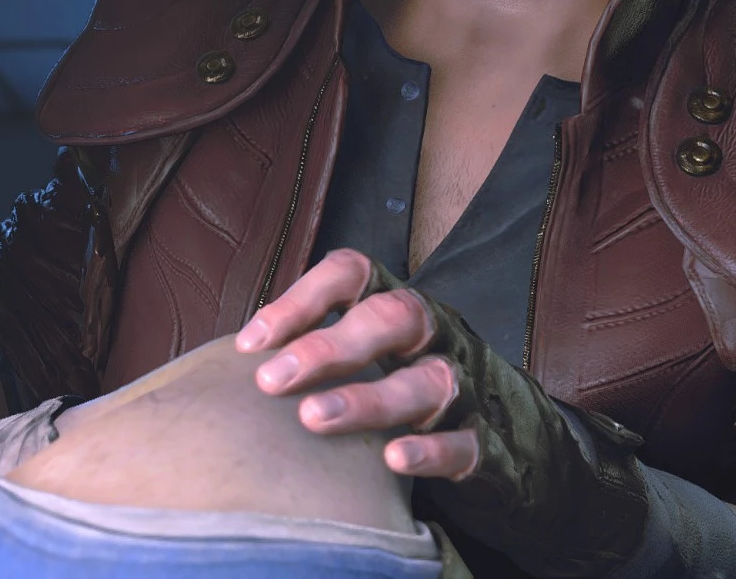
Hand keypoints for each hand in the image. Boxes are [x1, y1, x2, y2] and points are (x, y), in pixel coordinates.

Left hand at [235, 250, 478, 477]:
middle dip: (330, 346)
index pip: (352, 276)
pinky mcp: (491, 445)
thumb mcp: (367, 365)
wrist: (512, 449)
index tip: (250, 344)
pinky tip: (393, 458)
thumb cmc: (407, 398)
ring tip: (314, 419)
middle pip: (392, 318)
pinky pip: (466, 443)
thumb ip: (313, 359)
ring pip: (427, 380)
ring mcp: (468, 386)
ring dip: (369, 398)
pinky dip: (430, 450)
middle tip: (272, 381)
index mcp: (396, 308)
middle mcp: (436, 336)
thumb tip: (224, 372)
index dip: (301, 299)